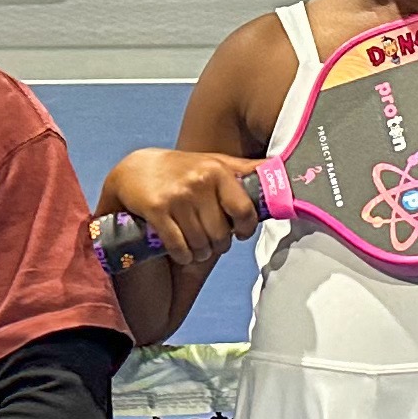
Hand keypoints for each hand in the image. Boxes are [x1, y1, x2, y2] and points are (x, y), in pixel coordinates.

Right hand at [98, 146, 262, 267]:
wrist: (136, 168)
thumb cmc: (183, 170)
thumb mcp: (215, 163)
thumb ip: (246, 169)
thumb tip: (281, 168)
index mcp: (218, 170)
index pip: (245, 211)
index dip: (245, 228)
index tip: (239, 232)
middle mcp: (199, 181)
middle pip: (221, 234)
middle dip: (219, 244)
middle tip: (212, 240)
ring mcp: (177, 196)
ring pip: (201, 244)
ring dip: (200, 252)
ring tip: (196, 245)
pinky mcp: (157, 210)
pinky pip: (179, 247)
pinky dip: (183, 255)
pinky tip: (182, 251)